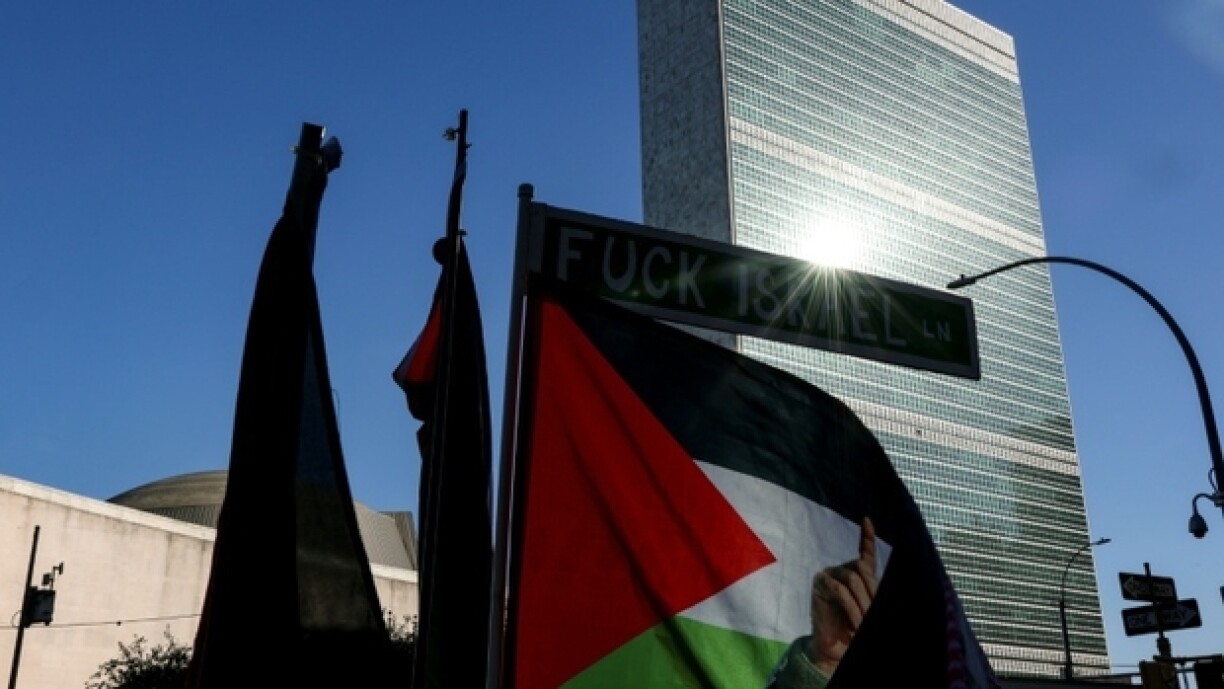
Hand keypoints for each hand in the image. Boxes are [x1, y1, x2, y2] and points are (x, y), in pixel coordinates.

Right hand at [807, 517, 876, 673]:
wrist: (834, 651)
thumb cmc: (853, 632)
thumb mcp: (867, 611)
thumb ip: (871, 595)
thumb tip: (875, 586)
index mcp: (854, 575)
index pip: (864, 554)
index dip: (867, 537)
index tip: (867, 519)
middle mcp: (840, 571)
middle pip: (862, 570)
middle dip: (872, 593)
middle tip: (872, 616)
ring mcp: (827, 576)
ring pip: (852, 579)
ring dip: (862, 605)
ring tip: (863, 625)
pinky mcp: (819, 587)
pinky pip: (839, 591)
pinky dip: (851, 608)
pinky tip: (855, 624)